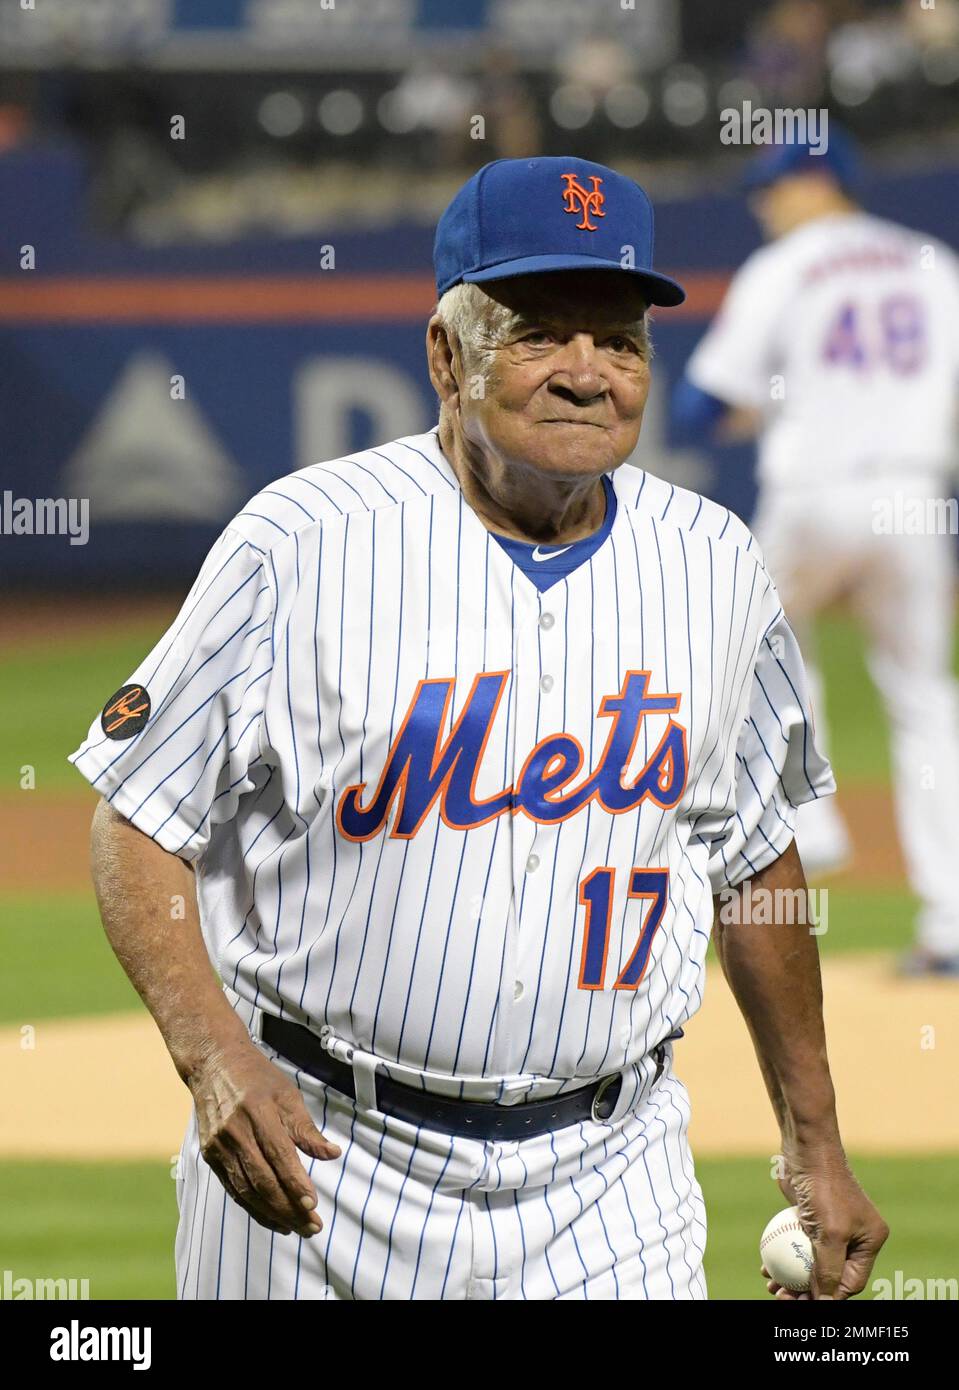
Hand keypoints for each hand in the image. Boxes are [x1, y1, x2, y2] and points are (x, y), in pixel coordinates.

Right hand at [187, 1038, 340, 1236]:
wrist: (213, 1064)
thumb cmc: (257, 1077)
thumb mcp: (287, 1094)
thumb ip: (306, 1128)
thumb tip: (332, 1154)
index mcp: (258, 1111)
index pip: (279, 1154)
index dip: (295, 1182)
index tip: (313, 1205)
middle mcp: (235, 1131)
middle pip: (263, 1179)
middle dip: (288, 1207)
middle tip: (312, 1226)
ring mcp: (219, 1146)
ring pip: (247, 1190)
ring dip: (273, 1214)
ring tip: (296, 1228)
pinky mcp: (210, 1156)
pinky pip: (233, 1189)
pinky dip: (253, 1208)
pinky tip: (272, 1219)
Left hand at [763, 1147, 888, 1299]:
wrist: (806, 1150)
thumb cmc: (825, 1189)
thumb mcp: (831, 1235)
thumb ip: (828, 1270)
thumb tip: (823, 1302)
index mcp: (869, 1240)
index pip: (850, 1281)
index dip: (828, 1296)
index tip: (803, 1303)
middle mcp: (854, 1235)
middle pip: (829, 1274)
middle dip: (806, 1290)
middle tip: (783, 1298)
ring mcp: (832, 1226)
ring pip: (810, 1262)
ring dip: (791, 1277)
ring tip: (771, 1287)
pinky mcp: (811, 1217)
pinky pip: (797, 1244)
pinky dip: (783, 1257)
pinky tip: (765, 1268)